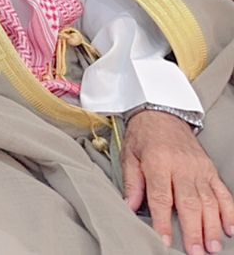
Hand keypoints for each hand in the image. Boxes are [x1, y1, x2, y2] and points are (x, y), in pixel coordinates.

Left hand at [123, 109, 233, 254]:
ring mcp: (200, 169)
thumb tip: (130, 208)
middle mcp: (182, 167)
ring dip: (213, 226)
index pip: (162, 198)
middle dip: (194, 230)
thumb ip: (132, 183)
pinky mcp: (210, 170)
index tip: (165, 241)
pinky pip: (223, 192)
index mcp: (158, 163)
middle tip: (197, 252)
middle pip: (190, 203)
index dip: (163, 222)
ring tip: (213, 246)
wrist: (162, 113)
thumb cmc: (143, 136)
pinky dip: (229, 211)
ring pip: (209, 202)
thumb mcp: (129, 156)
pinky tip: (230, 227)